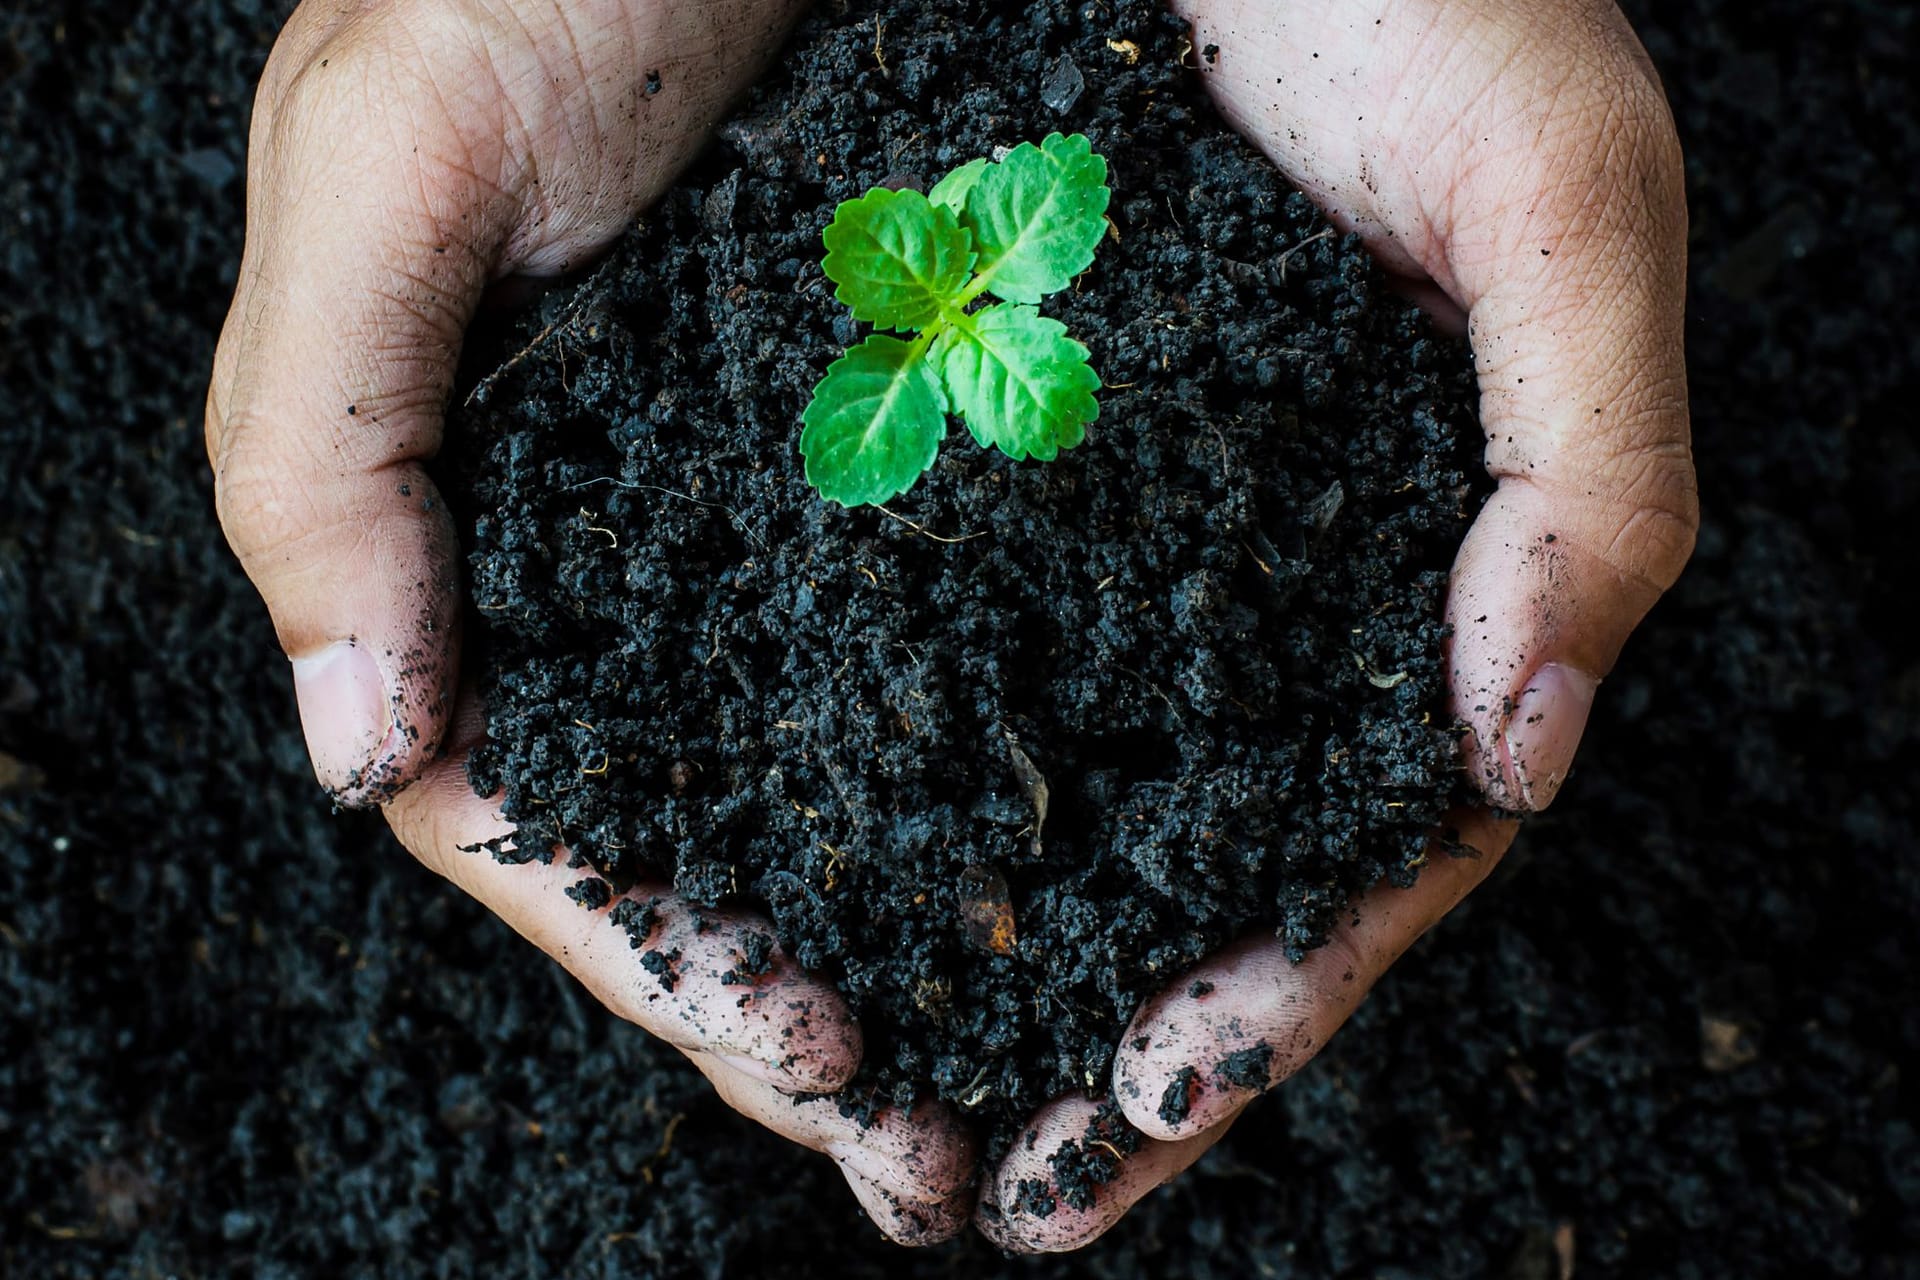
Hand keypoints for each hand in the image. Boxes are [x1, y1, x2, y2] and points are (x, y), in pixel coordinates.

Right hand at [203, 0, 972, 1243]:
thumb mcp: (381, 153)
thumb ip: (322, 442)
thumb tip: (352, 748)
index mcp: (484, 525)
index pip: (541, 807)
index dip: (653, 954)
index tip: (804, 1063)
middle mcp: (633, 546)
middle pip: (705, 829)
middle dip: (805, 1004)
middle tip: (935, 1152)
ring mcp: (779, 507)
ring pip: (833, 769)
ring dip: (919, 929)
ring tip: (1033, 1070)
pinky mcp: (914, 434)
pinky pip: (958, 636)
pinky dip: (1007, 761)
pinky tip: (1096, 857)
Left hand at [977, 0, 1696, 1250]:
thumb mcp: (1560, 189)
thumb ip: (1593, 464)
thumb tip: (1523, 739)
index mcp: (1401, 561)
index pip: (1359, 832)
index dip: (1274, 981)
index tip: (1153, 1102)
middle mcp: (1244, 574)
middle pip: (1178, 853)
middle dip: (1092, 1037)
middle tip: (986, 1196)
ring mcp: (1104, 526)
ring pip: (1039, 789)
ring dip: (962, 956)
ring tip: (871, 1106)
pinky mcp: (971, 454)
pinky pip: (909, 644)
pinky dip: (860, 779)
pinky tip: (785, 880)